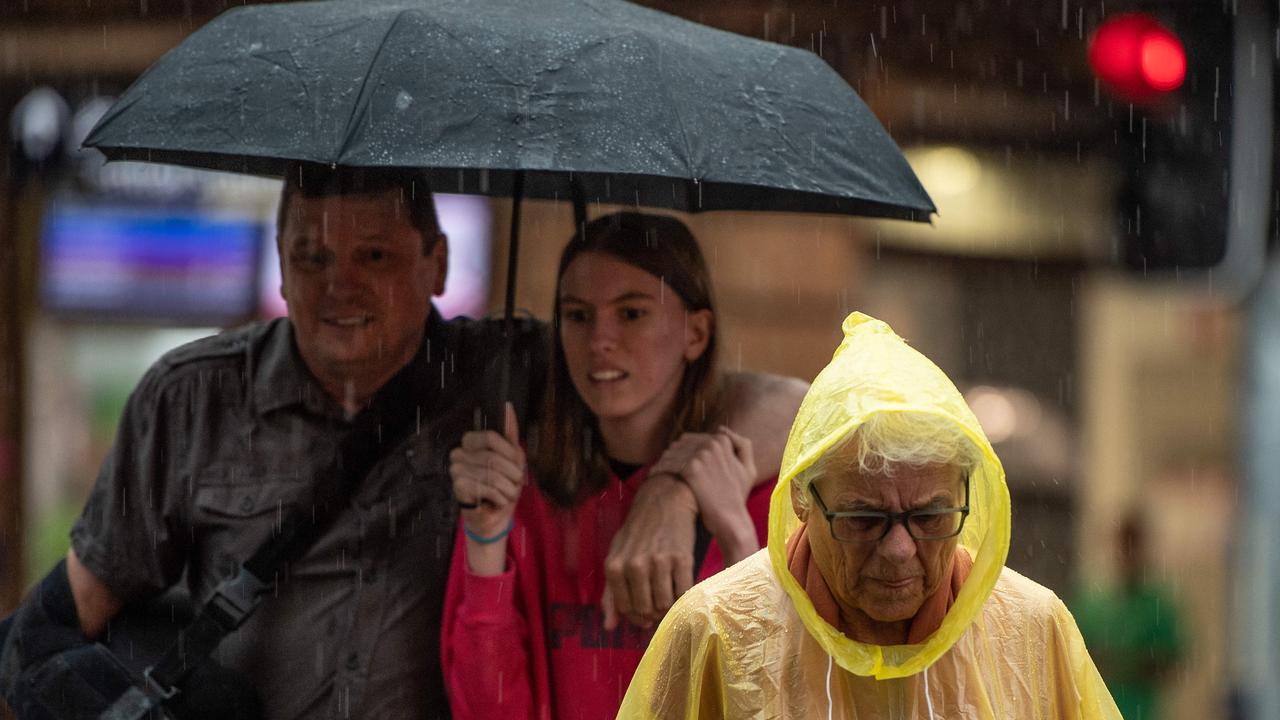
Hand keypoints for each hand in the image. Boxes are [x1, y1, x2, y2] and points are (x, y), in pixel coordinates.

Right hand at [450, 402, 524, 542]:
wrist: (495, 515)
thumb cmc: (503, 485)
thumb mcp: (512, 457)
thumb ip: (509, 432)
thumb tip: (508, 406)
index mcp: (471, 441)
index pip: (491, 437)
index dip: (509, 453)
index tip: (517, 465)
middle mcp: (459, 452)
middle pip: (494, 457)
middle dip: (512, 474)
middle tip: (514, 484)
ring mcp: (456, 469)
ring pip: (492, 474)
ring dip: (508, 488)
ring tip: (507, 494)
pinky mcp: (458, 486)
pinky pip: (488, 488)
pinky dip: (500, 497)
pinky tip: (497, 501)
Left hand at [601, 474, 697, 629]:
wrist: (664, 501)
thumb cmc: (638, 532)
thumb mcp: (617, 556)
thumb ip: (610, 593)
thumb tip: (609, 627)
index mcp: (615, 566)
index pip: (625, 608)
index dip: (636, 615)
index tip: (644, 612)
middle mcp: (634, 565)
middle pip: (645, 609)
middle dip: (653, 612)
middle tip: (659, 604)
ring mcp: (659, 562)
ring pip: (665, 604)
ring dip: (668, 606)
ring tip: (669, 594)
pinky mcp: (682, 559)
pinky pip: (683, 592)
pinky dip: (683, 596)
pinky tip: (681, 587)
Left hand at [650, 427, 757, 560]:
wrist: (730, 518)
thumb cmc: (737, 496)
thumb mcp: (748, 469)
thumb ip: (742, 445)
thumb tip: (721, 429)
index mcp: (722, 441)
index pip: (693, 438)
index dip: (684, 449)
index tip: (677, 459)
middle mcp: (711, 445)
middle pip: (681, 444)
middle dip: (673, 453)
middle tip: (664, 465)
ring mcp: (700, 456)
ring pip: (672, 452)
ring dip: (664, 461)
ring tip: (658, 471)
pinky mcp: (690, 469)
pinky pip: (669, 464)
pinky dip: (660, 469)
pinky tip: (654, 477)